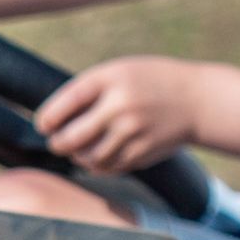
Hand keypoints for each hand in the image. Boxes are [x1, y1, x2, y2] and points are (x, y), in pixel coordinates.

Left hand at [36, 56, 209, 176]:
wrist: (196, 101)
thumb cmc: (150, 82)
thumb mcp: (120, 72)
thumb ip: (90, 91)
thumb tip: (55, 121)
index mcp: (111, 79)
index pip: (67, 102)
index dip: (49, 118)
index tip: (43, 125)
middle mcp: (120, 106)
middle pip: (73, 137)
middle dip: (58, 143)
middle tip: (56, 142)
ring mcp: (132, 132)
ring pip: (89, 157)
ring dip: (78, 157)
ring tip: (78, 150)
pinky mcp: (141, 153)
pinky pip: (109, 167)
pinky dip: (98, 165)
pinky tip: (98, 157)